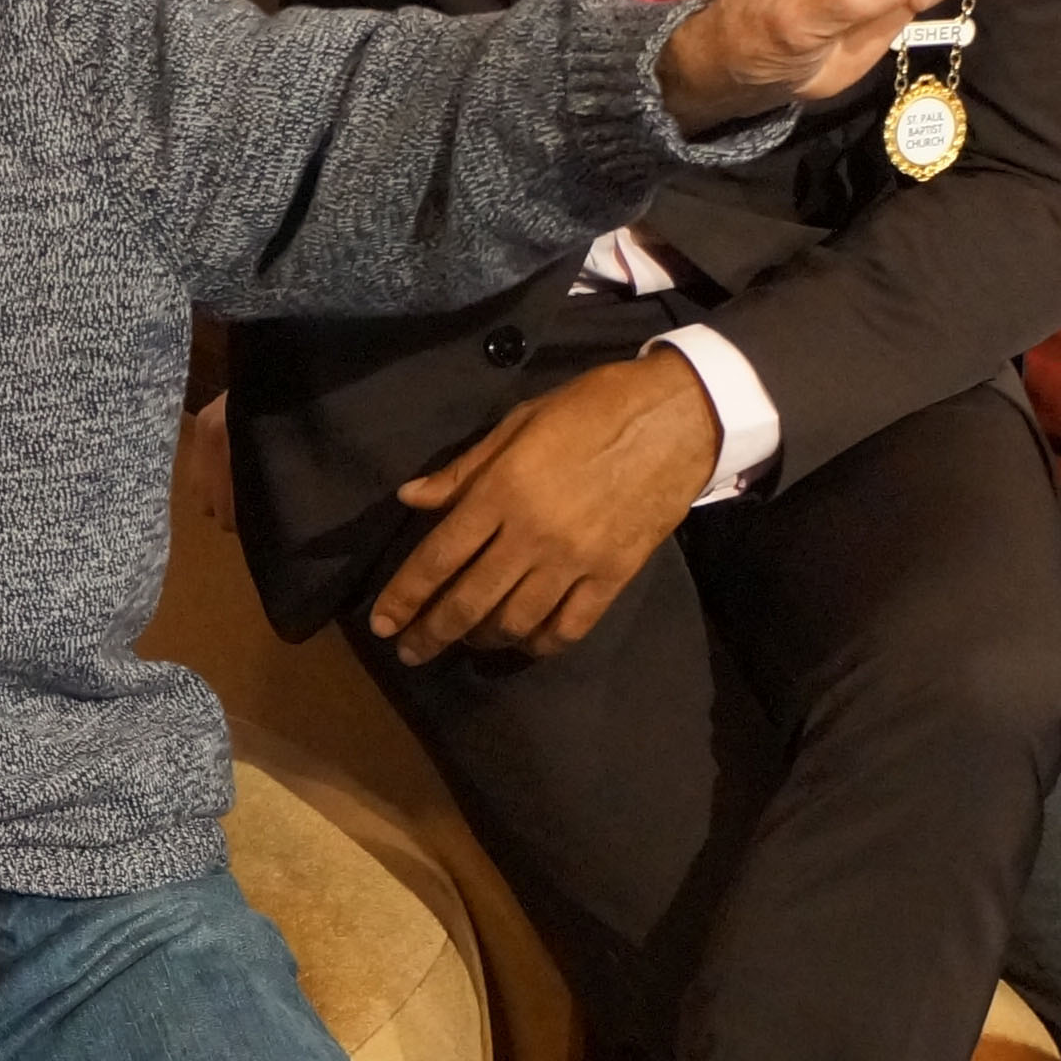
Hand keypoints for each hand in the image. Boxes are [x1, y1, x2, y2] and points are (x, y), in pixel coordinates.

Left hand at [366, 351, 718, 662]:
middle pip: (469, 601)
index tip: (381, 624)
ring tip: (464, 641)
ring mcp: (575, 560)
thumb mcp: (519, 423)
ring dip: (481, 639)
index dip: (403, 597)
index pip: (438, 557)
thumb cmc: (592, 409)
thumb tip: (410, 498)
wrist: (679, 416)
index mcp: (503, 491)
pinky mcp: (613, 576)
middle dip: (431, 633)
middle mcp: (532, 534)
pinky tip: (523, 641)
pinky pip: (568, 627)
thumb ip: (464, 470)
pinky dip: (539, 643)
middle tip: (410, 651)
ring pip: (515, 622)